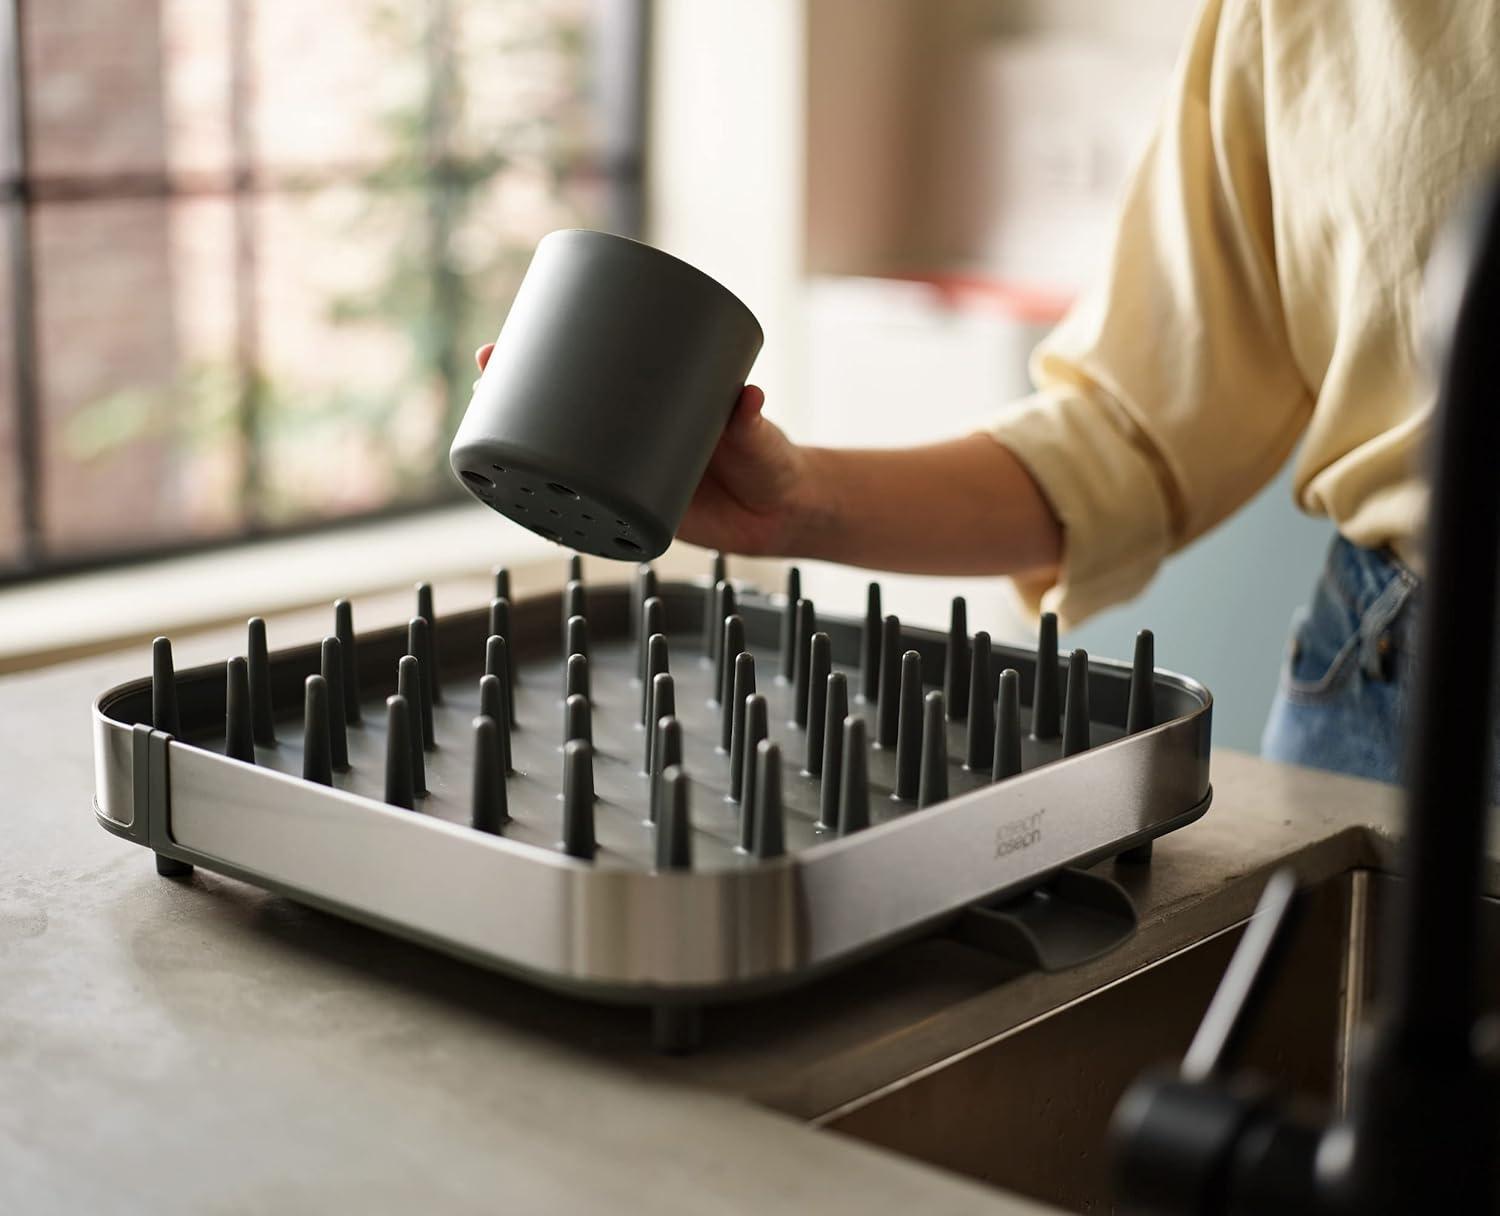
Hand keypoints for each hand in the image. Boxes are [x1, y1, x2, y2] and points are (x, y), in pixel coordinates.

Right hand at [474, 344, 812, 555]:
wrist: (783, 514)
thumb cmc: (773, 462)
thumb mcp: (759, 436)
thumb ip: (753, 422)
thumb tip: (750, 397)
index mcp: (657, 403)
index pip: (601, 367)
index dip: (558, 349)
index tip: (526, 327)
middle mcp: (634, 435)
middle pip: (565, 407)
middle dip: (519, 385)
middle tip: (490, 363)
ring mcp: (630, 474)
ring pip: (565, 456)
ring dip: (523, 444)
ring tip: (485, 421)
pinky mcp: (634, 514)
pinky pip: (585, 508)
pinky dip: (552, 502)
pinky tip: (517, 495)